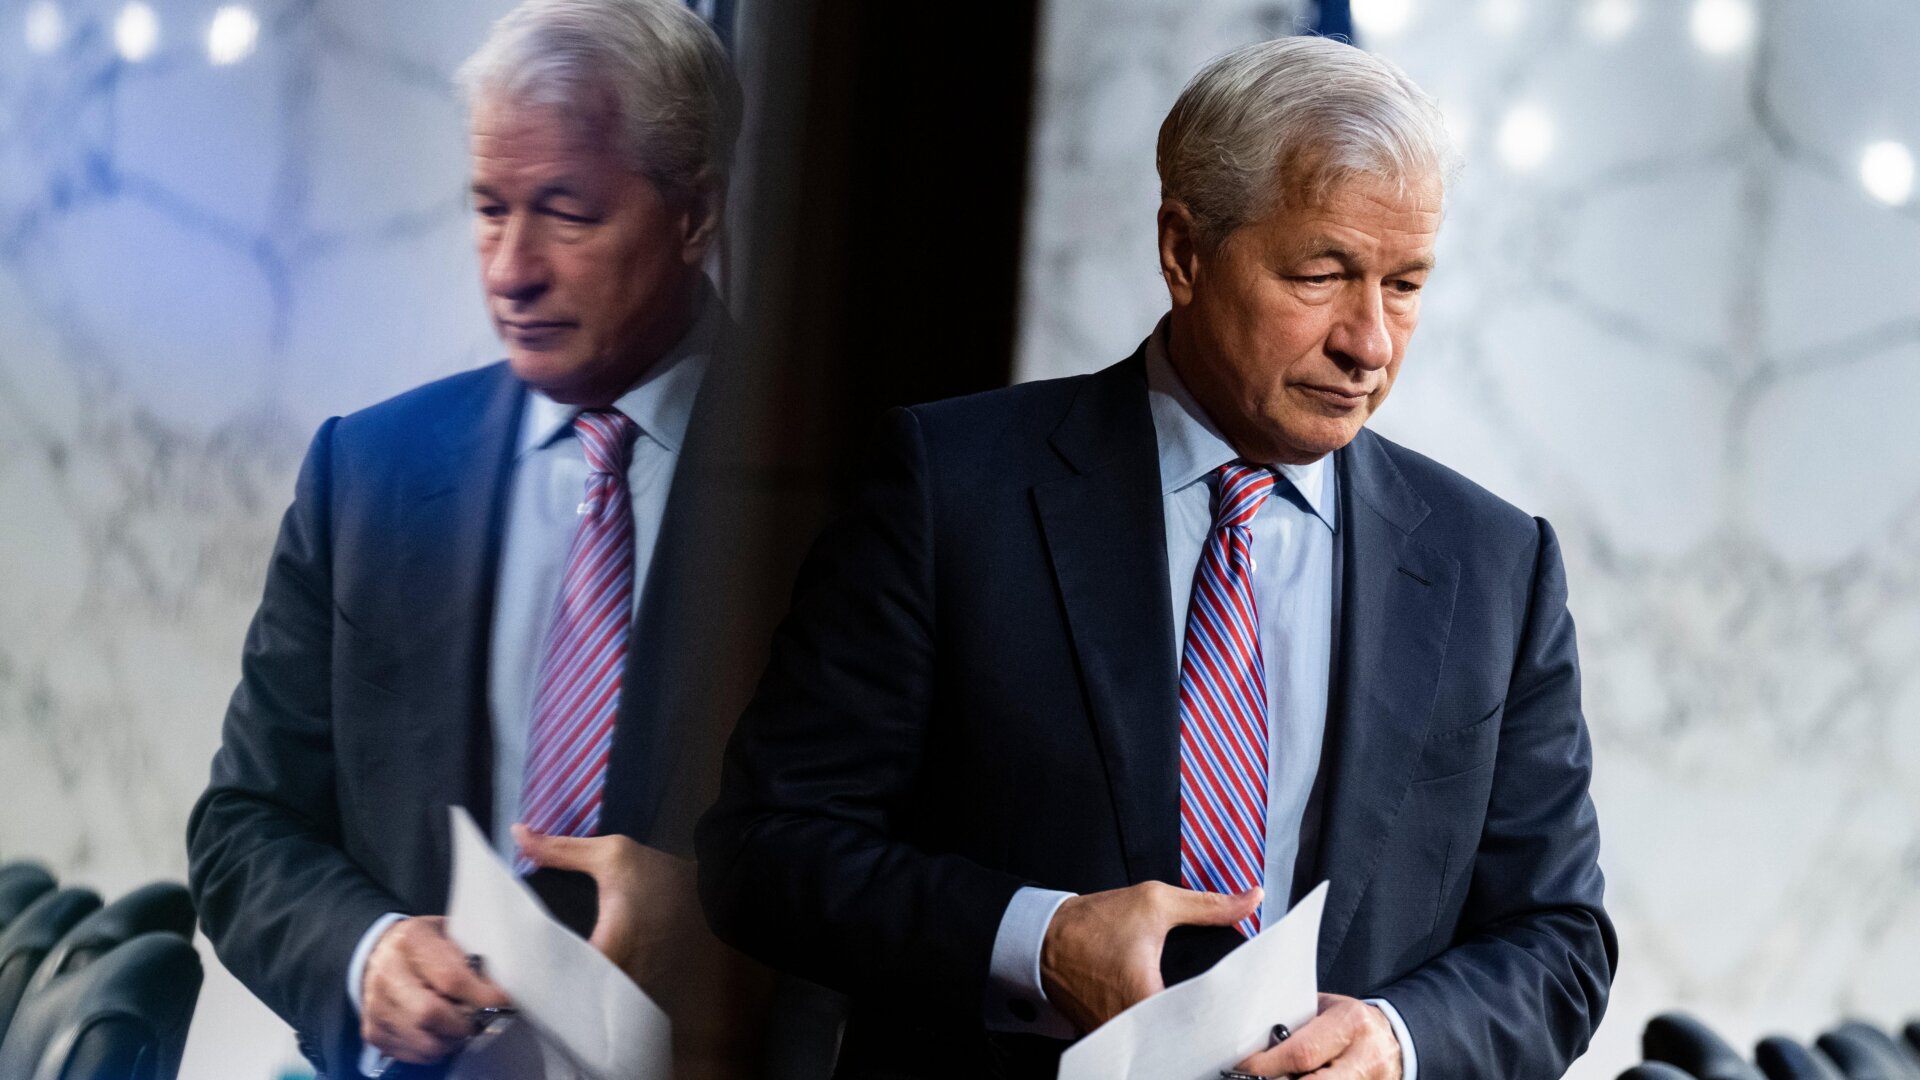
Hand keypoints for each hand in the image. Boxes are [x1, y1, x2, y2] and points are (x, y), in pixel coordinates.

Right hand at [360, 915, 509, 1063]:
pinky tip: (439, 1032)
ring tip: (459, 1027)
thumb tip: (496, 987)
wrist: (379, 951)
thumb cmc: (422, 943)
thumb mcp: (447, 933)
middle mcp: (388, 974)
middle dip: (463, 1023)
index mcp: (412, 941)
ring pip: (423, 1041)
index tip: (501, 1001)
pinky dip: (433, 1050)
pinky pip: (411, 1054)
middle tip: (478, 1019)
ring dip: (450, 1040)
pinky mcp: (373, 1030)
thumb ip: (470, 956)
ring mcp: (376, 1005)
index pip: (450, 978)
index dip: (481, 995)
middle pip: (431, 1014)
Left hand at [511, 825, 699, 988]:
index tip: (508, 964)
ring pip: (589, 997)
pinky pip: (607, 995)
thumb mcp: (612, 854)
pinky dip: (589, 987)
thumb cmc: (661, 874)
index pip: (559, 973)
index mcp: (612, 945)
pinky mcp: (644, 988)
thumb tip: (517, 834)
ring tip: (541, 969)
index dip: (531, 971)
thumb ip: (561, 850)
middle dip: (545, 980)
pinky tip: (574, 972)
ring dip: (568, 985)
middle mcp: (625, 975)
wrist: (710, 892)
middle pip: (571, 991)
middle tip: (518, 966)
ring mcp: (637, 986)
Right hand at [1039, 880, 1261, 1033]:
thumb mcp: (1155, 903)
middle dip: (1209, 1027)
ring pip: (1164, 1045)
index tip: (1244, 1011)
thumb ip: (1208, 905)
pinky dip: (1161, 1032)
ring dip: (1184, 1031)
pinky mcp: (1108, 1035)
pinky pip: (1145, 1042)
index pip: (1200, 1023)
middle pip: (1185, 1039)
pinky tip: (1177, 1019)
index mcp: (1144, 998)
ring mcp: (1116, 1036)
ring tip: (1210, 1020)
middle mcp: (1129, 1026)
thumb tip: (1251, 899)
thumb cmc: (1092, 923)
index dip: (1226, 1019)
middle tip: (1234, 1018)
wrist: (1046, 938)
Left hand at [1234, 993, 1401, 1078]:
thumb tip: (1255, 1043)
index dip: (1268, 1065)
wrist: (1391, 1038)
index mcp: (1351, 1022)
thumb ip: (1298, 1025)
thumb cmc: (1348, 1021)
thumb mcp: (1326, 1010)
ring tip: (1271, 1079)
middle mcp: (1365, 1056)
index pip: (1303, 1052)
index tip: (1244, 1068)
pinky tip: (1291, 1079)